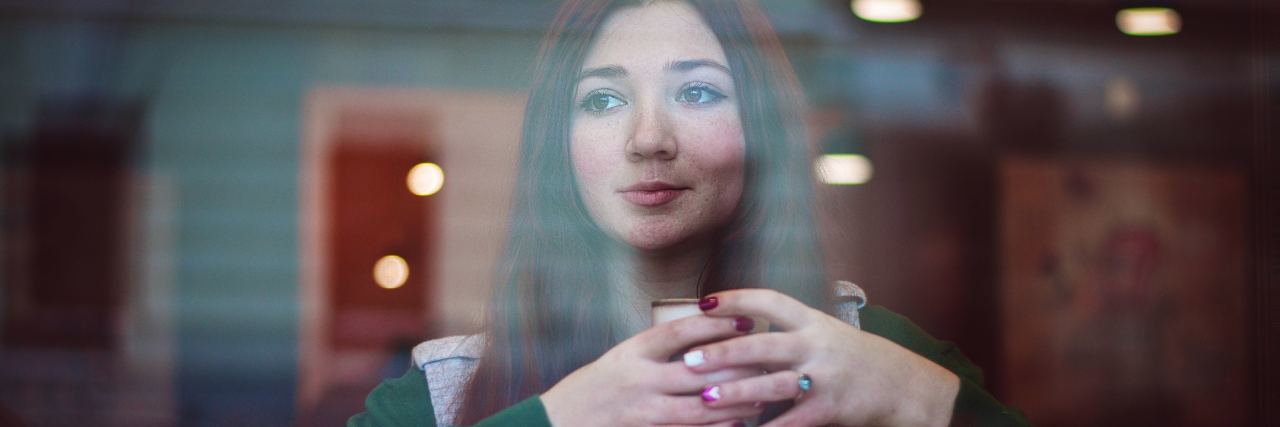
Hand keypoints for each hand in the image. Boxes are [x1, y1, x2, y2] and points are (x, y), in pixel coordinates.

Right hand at [541, 313, 766, 425]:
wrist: (559, 421)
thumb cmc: (596, 387)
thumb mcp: (622, 358)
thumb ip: (658, 349)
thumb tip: (705, 334)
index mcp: (633, 352)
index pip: (681, 331)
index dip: (716, 325)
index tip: (746, 319)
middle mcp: (639, 379)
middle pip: (698, 370)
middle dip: (737, 365)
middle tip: (768, 360)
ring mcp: (642, 411)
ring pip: (699, 407)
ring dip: (734, 401)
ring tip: (762, 395)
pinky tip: (739, 423)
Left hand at [685, 289, 960, 426]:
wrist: (902, 383)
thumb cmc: (853, 357)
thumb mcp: (824, 332)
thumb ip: (787, 330)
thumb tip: (736, 326)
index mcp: (812, 320)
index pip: (769, 300)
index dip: (736, 299)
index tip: (704, 303)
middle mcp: (816, 344)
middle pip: (763, 345)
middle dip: (723, 352)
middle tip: (689, 359)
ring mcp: (824, 377)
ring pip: (773, 384)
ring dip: (736, 392)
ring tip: (706, 397)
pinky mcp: (830, 408)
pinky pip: (792, 421)